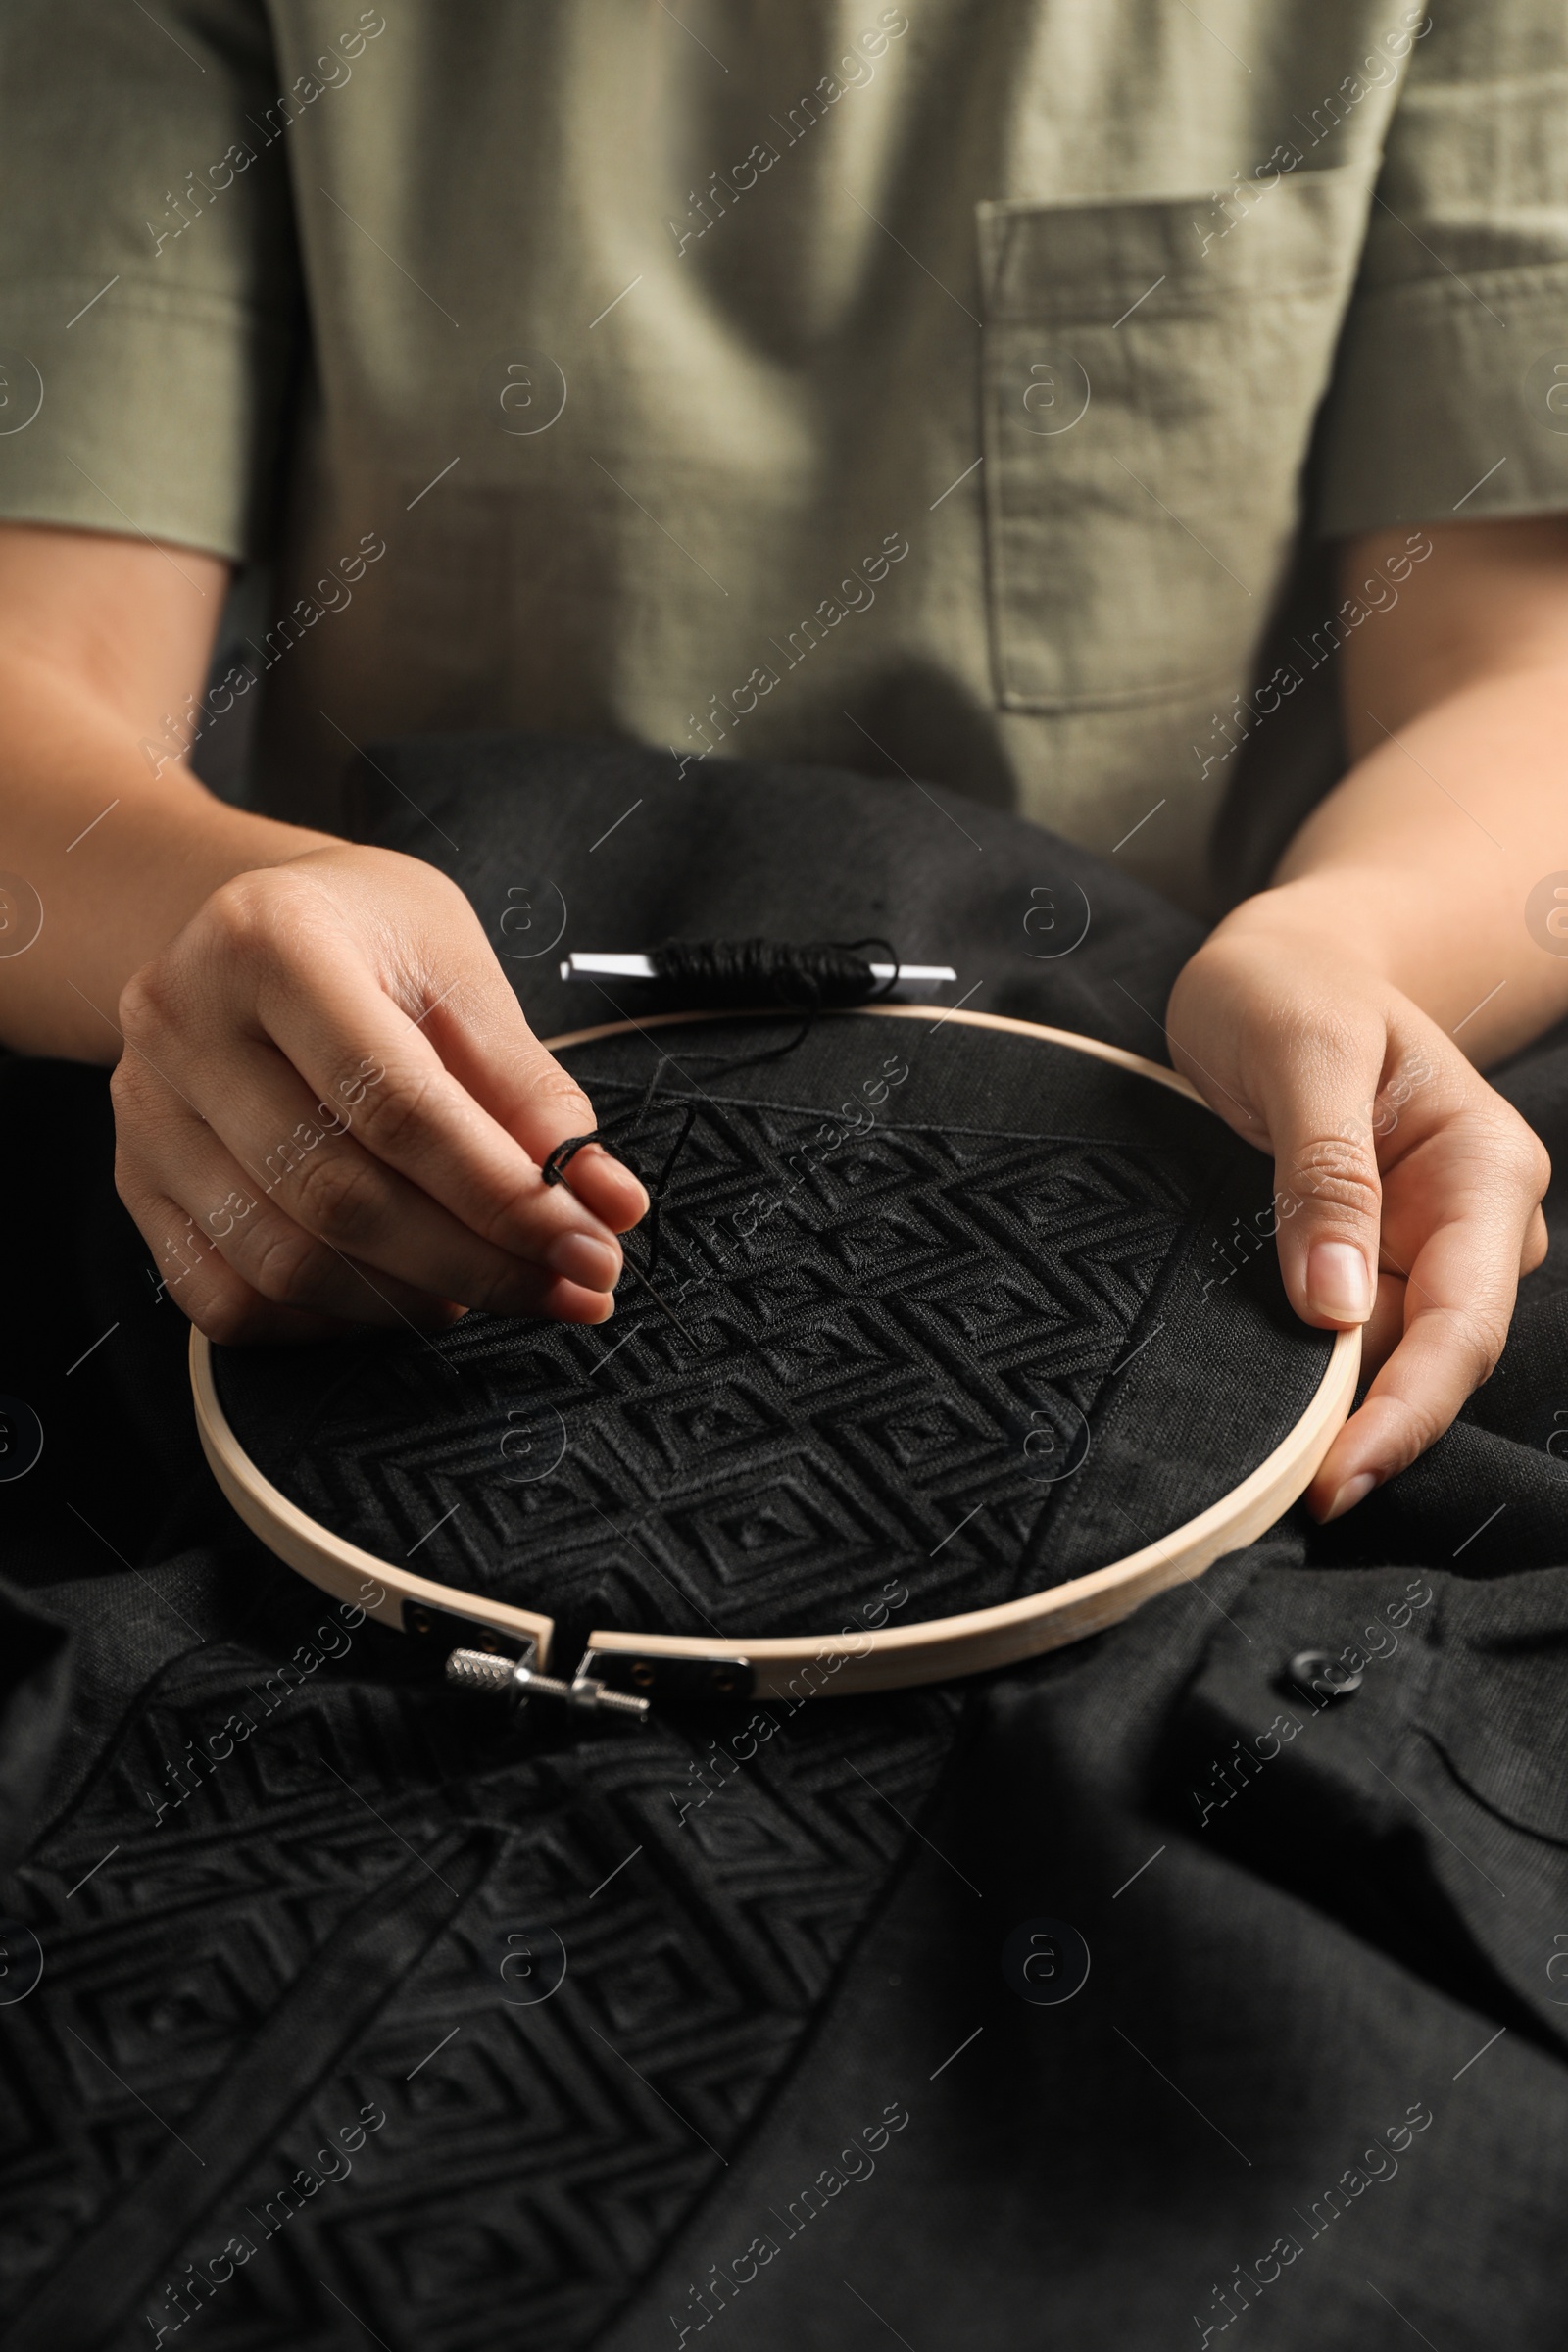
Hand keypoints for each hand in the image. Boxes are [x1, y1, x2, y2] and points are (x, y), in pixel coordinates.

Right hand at [112, 843, 647, 1341]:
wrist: (253, 929)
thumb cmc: (368, 941)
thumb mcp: (461, 973)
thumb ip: (533, 1091)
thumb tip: (607, 1203)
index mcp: (268, 941)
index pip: (396, 1105)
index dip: (503, 1196)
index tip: (590, 1247)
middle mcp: (181, 1023)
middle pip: (338, 1196)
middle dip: (474, 1262)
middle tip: (567, 1287)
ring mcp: (145, 1111)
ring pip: (283, 1262)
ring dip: (409, 1299)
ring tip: (486, 1281)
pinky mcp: (134, 1182)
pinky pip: (226, 1299)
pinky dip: (327, 1323)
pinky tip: (397, 1291)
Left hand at [1166, 903, 1550, 1518]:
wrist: (1279, 963)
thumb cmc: (1290, 985)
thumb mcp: (1299, 1052)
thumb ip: (1322, 1174)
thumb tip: (1337, 1308)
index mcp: (1483, 1169)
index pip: (1462, 1321)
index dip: (1405, 1411)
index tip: (1336, 1479)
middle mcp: (1469, 1222)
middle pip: (1428, 1361)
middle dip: (1363, 1434)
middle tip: (1274, 1508)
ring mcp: (1417, 1248)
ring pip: (1381, 1362)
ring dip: (1323, 1416)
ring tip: (1248, 1480)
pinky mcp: (1362, 1261)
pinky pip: (1338, 1340)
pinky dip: (1299, 1381)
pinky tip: (1253, 1421)